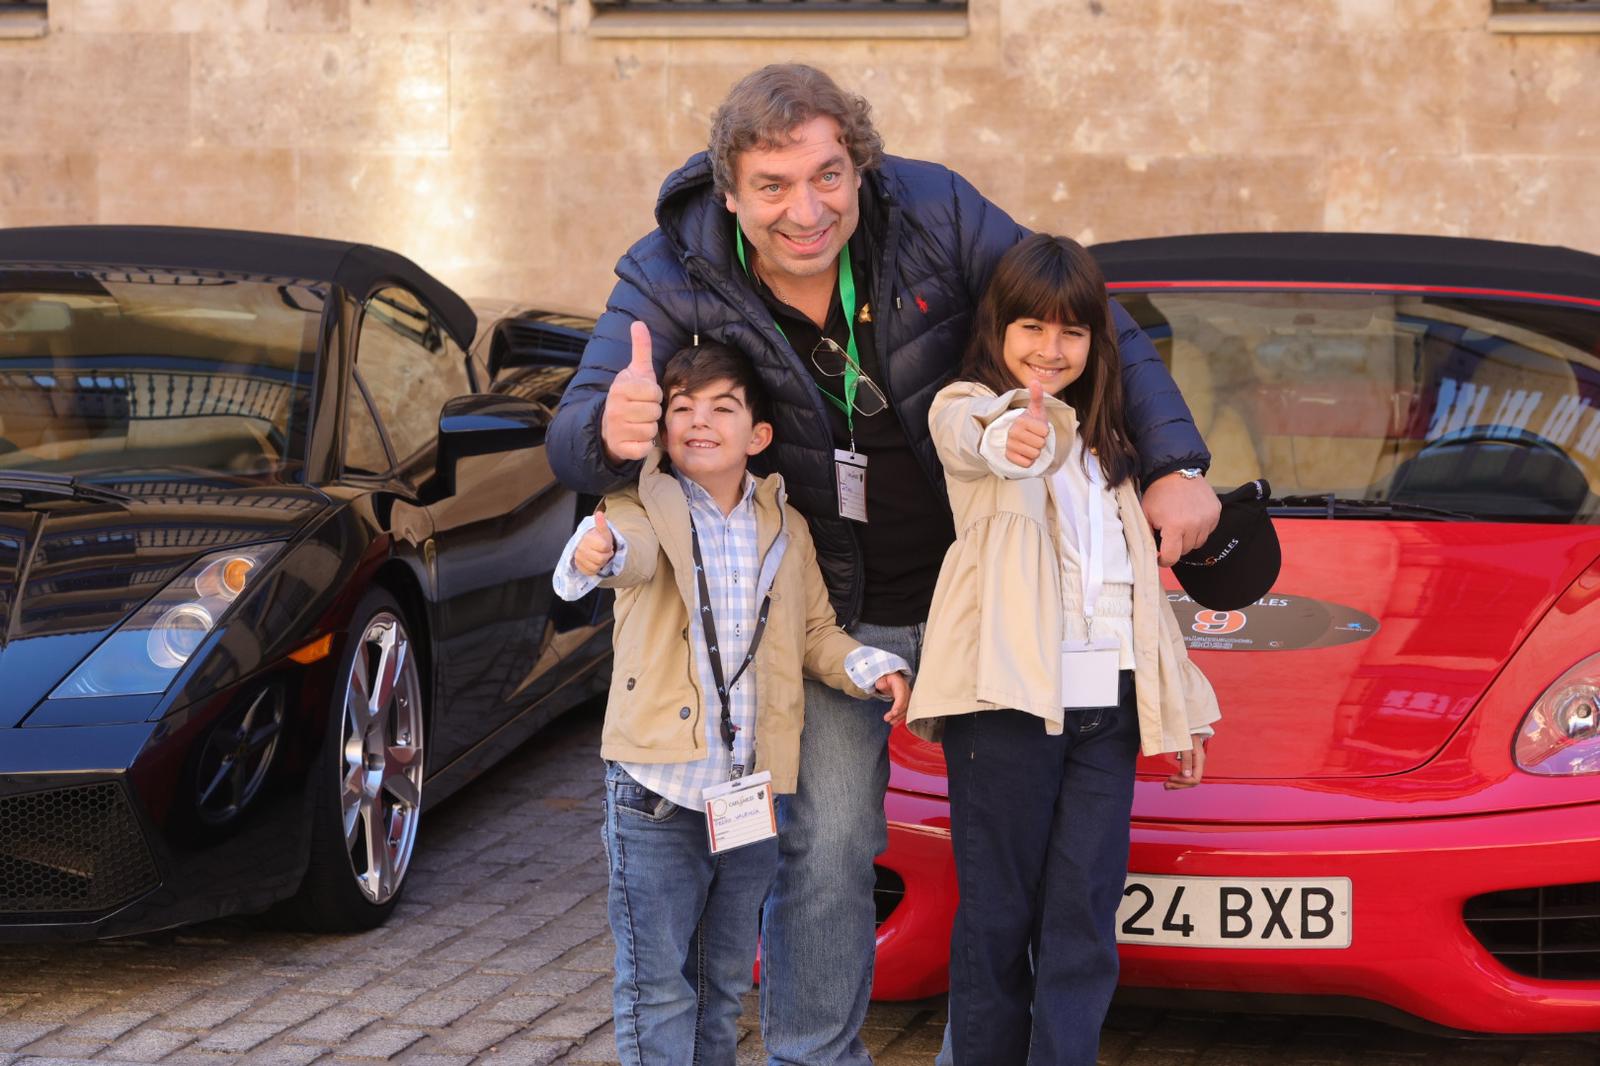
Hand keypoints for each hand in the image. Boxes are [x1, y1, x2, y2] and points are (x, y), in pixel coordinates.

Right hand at [573, 511, 615, 575]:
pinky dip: (596, 568)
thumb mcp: (603, 531)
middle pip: (601, 558)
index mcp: (587, 538)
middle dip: (606, 556)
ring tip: (599, 556)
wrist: (591, 547)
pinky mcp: (579, 566)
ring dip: (601, 563)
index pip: (604, 547)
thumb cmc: (599, 539)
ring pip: (596, 566)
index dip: (608, 547)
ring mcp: (578, 558)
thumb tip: (599, 514)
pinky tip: (595, 562)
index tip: (607, 545)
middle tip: (604, 551)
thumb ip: (601, 524)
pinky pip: (591, 571)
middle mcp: (580, 548)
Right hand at [601, 321, 663, 464]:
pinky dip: (644, 445)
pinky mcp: (620, 448)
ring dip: (649, 428)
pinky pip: (645, 448)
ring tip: (638, 423)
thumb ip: (640, 348)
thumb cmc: (630, 396)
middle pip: (654, 412)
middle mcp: (614, 408)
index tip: (644, 396)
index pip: (653, 392)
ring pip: (651, 430)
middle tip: (641, 411)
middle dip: (652, 412)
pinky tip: (636, 438)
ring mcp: (616, 429)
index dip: (654, 395)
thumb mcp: (636, 372)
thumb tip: (638, 322)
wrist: (609, 424)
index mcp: (620, 388)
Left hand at [875, 671, 910, 725]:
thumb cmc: (887, 678)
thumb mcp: (882, 678)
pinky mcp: (906, 702)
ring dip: (898, 717)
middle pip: (904, 704)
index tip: (894, 712)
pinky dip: (900, 717)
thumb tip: (881, 685)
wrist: (892, 678)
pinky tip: (895, 722)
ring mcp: (907, 697)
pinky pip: (905, 711)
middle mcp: (906, 691)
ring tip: (890, 722)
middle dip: (897, 713)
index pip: (902, 695)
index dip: (899, 705)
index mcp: (901, 684)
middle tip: (887, 719)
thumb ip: (881, 682)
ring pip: (906, 709)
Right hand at [1004, 380, 1050, 467]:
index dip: (1045, 431)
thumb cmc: (1033, 421)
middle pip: (1040, 444)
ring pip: (1034, 455)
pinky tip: (1025, 452)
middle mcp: (1012, 432)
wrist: (1021, 435)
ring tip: (1030, 444)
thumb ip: (1037, 395)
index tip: (1038, 428)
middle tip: (1034, 437)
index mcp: (1021, 420)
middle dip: (1040, 442)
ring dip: (1036, 451)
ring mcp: (1009, 445)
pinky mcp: (1009, 457)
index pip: (1045, 432)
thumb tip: (1034, 380)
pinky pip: (1027, 463)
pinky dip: (1029, 460)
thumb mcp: (1037, 409)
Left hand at [1143, 470, 1220, 565]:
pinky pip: (1208, 531)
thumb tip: (1151, 553)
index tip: (1161, 558)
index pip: (1172, 557)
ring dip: (1189, 538)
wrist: (1176, 471)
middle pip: (1186, 550)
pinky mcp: (1215, 513)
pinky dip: (1200, 529)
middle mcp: (1194, 525)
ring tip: (1181, 525)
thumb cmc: (1159, 493)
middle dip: (1176, 546)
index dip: (1165, 560)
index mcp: (1174, 526)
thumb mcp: (1146, 514)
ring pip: (1198, 542)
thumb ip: (1147, 535)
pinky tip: (1191, 518)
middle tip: (1169, 534)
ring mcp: (1207, 519)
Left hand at [1164, 735, 1207, 789]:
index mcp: (1200, 760)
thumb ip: (1186, 760)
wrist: (1188, 726)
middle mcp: (1198, 764)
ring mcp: (1194, 764)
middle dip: (1179, 785)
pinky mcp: (1189, 762)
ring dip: (1178, 784)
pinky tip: (1171, 780)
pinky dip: (1178, 779)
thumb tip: (1186, 775)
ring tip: (1166, 785)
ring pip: (1188, 779)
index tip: (1171, 778)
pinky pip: (1185, 775)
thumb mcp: (1186, 745)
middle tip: (1165, 786)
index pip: (1195, 779)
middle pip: (1191, 781)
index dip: (1183, 781)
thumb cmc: (1187, 733)